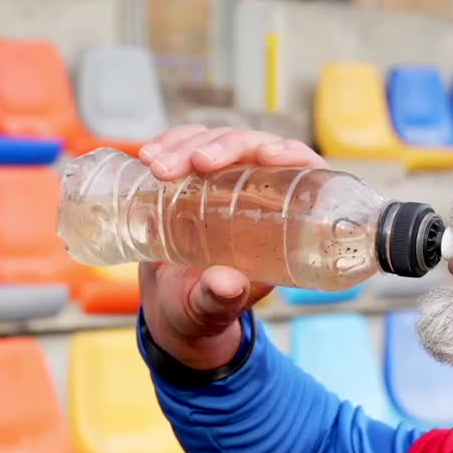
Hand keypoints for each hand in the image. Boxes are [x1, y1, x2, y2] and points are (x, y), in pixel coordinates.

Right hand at [138, 126, 326, 369]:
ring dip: (187, 144)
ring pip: (216, 142)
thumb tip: (227, 284)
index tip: (266, 155)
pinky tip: (149, 155)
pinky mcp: (194, 177)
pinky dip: (168, 144)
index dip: (291, 153)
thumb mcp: (211, 309)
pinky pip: (187, 146)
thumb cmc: (202, 310)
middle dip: (222, 147)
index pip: (302, 173)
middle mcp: (257, 195)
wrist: (171, 306)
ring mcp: (224, 182)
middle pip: (253, 148)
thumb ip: (219, 300)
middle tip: (193, 163)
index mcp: (282, 225)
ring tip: (156, 165)